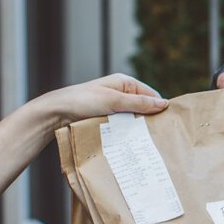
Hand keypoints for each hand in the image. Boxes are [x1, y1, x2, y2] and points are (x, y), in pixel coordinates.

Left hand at [37, 73, 168, 127]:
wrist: (56, 112)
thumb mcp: (114, 100)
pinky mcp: (106, 117)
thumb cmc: (83, 101)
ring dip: (137, 127)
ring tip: (146, 140)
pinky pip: (122, 124)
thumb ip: (139, 103)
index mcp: (124, 83)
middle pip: (143, 107)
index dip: (159, 107)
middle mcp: (120, 93)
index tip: (168, 123)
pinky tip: (130, 140)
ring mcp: (113, 106)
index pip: (151, 95)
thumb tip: (164, 104)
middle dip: (149, 119)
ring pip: (133, 117)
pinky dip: (127, 131)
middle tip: (158, 134)